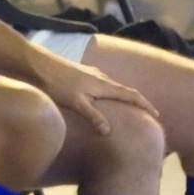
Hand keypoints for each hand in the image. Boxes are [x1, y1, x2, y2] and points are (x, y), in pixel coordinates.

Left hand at [32, 54, 158, 135]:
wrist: (36, 63)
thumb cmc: (56, 82)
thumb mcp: (76, 102)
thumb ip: (93, 116)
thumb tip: (109, 131)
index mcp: (104, 84)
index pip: (132, 94)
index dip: (145, 105)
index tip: (157, 115)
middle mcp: (100, 77)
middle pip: (124, 90)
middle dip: (136, 102)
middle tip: (145, 115)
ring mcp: (90, 74)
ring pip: (112, 87)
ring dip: (121, 98)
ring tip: (125, 110)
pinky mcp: (80, 73)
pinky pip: (101, 85)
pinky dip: (108, 94)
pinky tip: (100, 100)